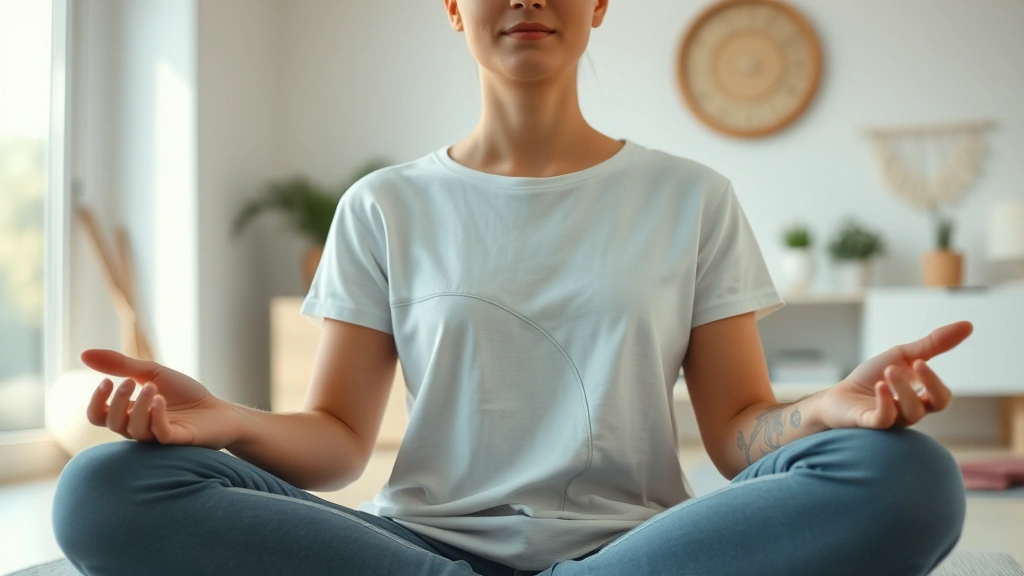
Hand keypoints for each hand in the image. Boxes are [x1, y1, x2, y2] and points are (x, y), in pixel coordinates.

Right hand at [81, 349, 238, 449]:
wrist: (218, 410)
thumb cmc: (185, 394)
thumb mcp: (152, 373)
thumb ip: (121, 365)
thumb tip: (83, 355)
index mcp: (129, 414)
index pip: (97, 415)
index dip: (96, 401)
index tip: (106, 381)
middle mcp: (138, 428)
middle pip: (112, 423)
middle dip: (118, 401)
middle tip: (129, 382)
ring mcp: (156, 436)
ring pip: (133, 429)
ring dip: (139, 405)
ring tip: (153, 387)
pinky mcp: (176, 441)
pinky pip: (158, 433)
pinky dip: (156, 415)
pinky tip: (160, 400)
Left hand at [819, 320, 973, 429]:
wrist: (839, 397)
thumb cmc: (872, 377)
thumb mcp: (902, 357)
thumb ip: (933, 345)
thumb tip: (968, 324)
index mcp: (921, 397)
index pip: (942, 395)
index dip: (936, 380)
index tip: (921, 360)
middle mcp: (911, 411)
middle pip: (937, 404)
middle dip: (931, 383)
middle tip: (918, 362)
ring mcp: (893, 420)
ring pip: (911, 412)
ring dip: (902, 388)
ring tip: (888, 370)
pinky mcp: (871, 424)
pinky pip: (885, 419)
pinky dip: (886, 402)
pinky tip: (880, 386)